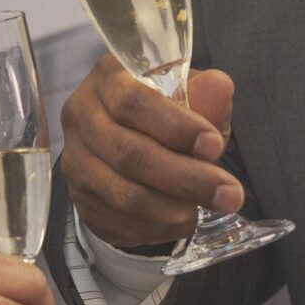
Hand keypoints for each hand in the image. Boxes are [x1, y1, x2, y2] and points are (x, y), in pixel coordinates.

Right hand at [60, 57, 242, 250]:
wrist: (137, 146)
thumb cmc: (167, 114)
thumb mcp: (192, 97)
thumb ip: (206, 95)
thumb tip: (220, 88)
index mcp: (108, 77)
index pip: (132, 101)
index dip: (175, 126)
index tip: (214, 145)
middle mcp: (82, 115)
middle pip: (128, 153)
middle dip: (185, 178)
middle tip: (228, 194)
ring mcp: (75, 159)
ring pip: (123, 194)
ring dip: (173, 208)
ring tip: (206, 208)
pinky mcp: (80, 198)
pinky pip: (119, 221)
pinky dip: (157, 227)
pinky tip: (181, 220)